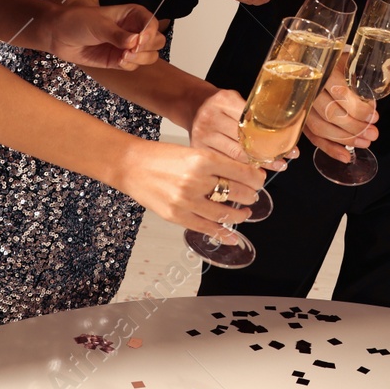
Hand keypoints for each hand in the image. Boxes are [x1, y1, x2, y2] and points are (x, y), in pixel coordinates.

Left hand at [44, 3, 165, 69]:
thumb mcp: (99, 24)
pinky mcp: (119, 60)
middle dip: (147, 48)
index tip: (138, 40)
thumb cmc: (77, 21)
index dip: (150, 33)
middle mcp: (134, 30)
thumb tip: (136, 43)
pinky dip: (128, 65)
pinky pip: (134, 66)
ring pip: (149, 56)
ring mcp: (128, 46)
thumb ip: (118, 35)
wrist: (58, 35)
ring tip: (123, 56)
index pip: (153, 24)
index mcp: (133, 14)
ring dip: (139, 59)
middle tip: (131, 50)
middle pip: (157, 41)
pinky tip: (117, 60)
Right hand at [116, 139, 266, 241]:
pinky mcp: (176, 215)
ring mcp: (185, 200)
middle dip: (250, 195)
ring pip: (224, 212)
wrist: (130, 166)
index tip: (259, 179)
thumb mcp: (193, 152)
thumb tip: (243, 174)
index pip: (241, 171)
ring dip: (239, 214)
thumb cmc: (161, 156)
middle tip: (254, 195)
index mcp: (202, 159)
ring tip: (245, 212)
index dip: (255, 178)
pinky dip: (222, 233)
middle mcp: (196, 180)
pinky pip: (205, 227)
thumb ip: (216, 164)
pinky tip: (232, 236)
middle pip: (236, 191)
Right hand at [189, 87, 296, 170]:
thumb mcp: (237, 99)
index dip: (271, 136)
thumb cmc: (220, 104)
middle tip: (283, 163)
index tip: (287, 147)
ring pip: (234, 156)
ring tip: (271, 170)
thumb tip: (285, 132)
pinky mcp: (197, 149)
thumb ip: (254, 112)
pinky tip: (250, 175)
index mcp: (224, 101)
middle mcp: (210, 118)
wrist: (194, 105)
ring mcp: (202, 135)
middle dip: (266, 155)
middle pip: (244, 142)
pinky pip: (222, 163)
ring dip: (255, 166)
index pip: (252, 122)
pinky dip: (238, 171)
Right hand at [301, 53, 376, 162]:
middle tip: (373, 133)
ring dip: (345, 140)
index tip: (373, 116)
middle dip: (355, 127)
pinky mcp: (300, 118)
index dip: (358, 109)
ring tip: (365, 142)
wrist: (311, 59)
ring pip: (321, 128)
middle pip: (330, 114)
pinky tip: (345, 156)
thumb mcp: (347, 61)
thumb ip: (358, 79)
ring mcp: (302, 105)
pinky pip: (313, 137)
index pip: (340, 93)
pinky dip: (330, 149)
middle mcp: (308, 89)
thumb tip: (371, 105)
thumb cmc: (333, 61)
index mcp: (322, 70)